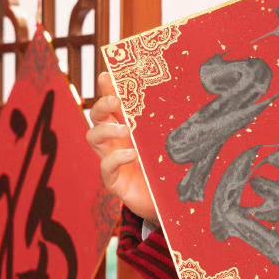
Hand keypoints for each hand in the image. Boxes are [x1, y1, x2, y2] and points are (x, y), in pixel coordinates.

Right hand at [86, 70, 157, 222]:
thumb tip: (185, 95)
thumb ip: (169, 124)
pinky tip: (131, 154)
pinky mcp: (114, 182)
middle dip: (102, 105)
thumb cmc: (170, 170)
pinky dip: (115, 159)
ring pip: (93, 137)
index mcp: (128, 128)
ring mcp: (112, 160)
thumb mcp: (169, 143)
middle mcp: (116, 141)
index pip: (113, 103)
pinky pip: (105, 168)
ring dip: (106, 130)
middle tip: (115, 101)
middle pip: (96, 116)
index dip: (107, 88)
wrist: (172, 204)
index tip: (109, 74)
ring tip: (125, 130)